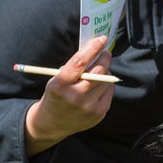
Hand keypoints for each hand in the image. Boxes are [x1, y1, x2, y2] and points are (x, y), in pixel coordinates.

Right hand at [24, 36, 114, 154]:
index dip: (93, 48)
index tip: (102, 39)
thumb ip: (74, 68)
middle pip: (98, 71)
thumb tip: (96, 49)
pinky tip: (99, 85)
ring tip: (99, 71)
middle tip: (106, 52)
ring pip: (106, 80)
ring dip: (105, 71)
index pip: (79, 62)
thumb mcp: (56, 80)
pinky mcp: (99, 113)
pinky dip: (106, 84)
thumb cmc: (55, 95)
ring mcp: (89, 107)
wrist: (52, 124)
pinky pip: (109, 91)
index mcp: (60, 85)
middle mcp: (75, 96)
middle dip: (104, 58)